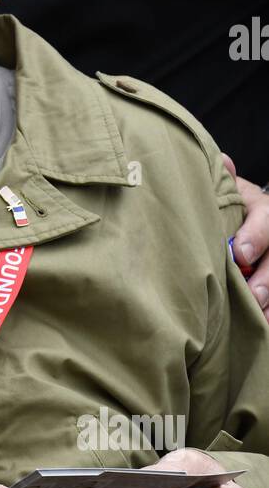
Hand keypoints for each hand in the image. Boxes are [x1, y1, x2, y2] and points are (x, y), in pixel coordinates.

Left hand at [223, 154, 268, 320]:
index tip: (240, 254)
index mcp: (263, 209)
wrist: (245, 221)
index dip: (256, 235)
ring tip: (259, 318)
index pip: (266, 217)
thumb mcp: (228, 192)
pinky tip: (262, 325)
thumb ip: (223, 182)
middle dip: (267, 278)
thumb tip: (223, 162)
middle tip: (252, 296)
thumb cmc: (229, 208)